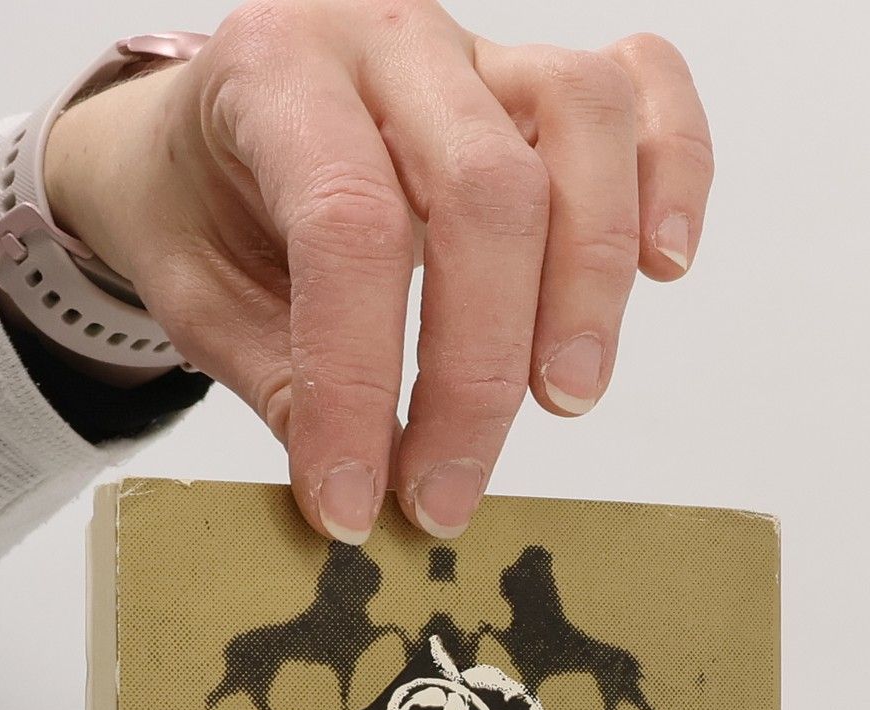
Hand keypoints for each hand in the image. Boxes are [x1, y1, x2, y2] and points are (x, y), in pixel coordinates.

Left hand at [44, 1, 710, 541]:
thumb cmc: (201, 217)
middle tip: (446, 495)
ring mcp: (478, 48)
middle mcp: (387, 39)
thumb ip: (283, 387)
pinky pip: (641, 87)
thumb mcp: (201, 304)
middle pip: (484, 189)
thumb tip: (363, 491)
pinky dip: (674, 170)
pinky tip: (661, 270)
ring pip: (581, 125)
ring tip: (562, 401)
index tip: (356, 503)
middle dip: (477, 371)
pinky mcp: (538, 80)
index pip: (348, 228)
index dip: (360, 383)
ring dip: (586, 285)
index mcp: (275, 75)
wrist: (195, 141)